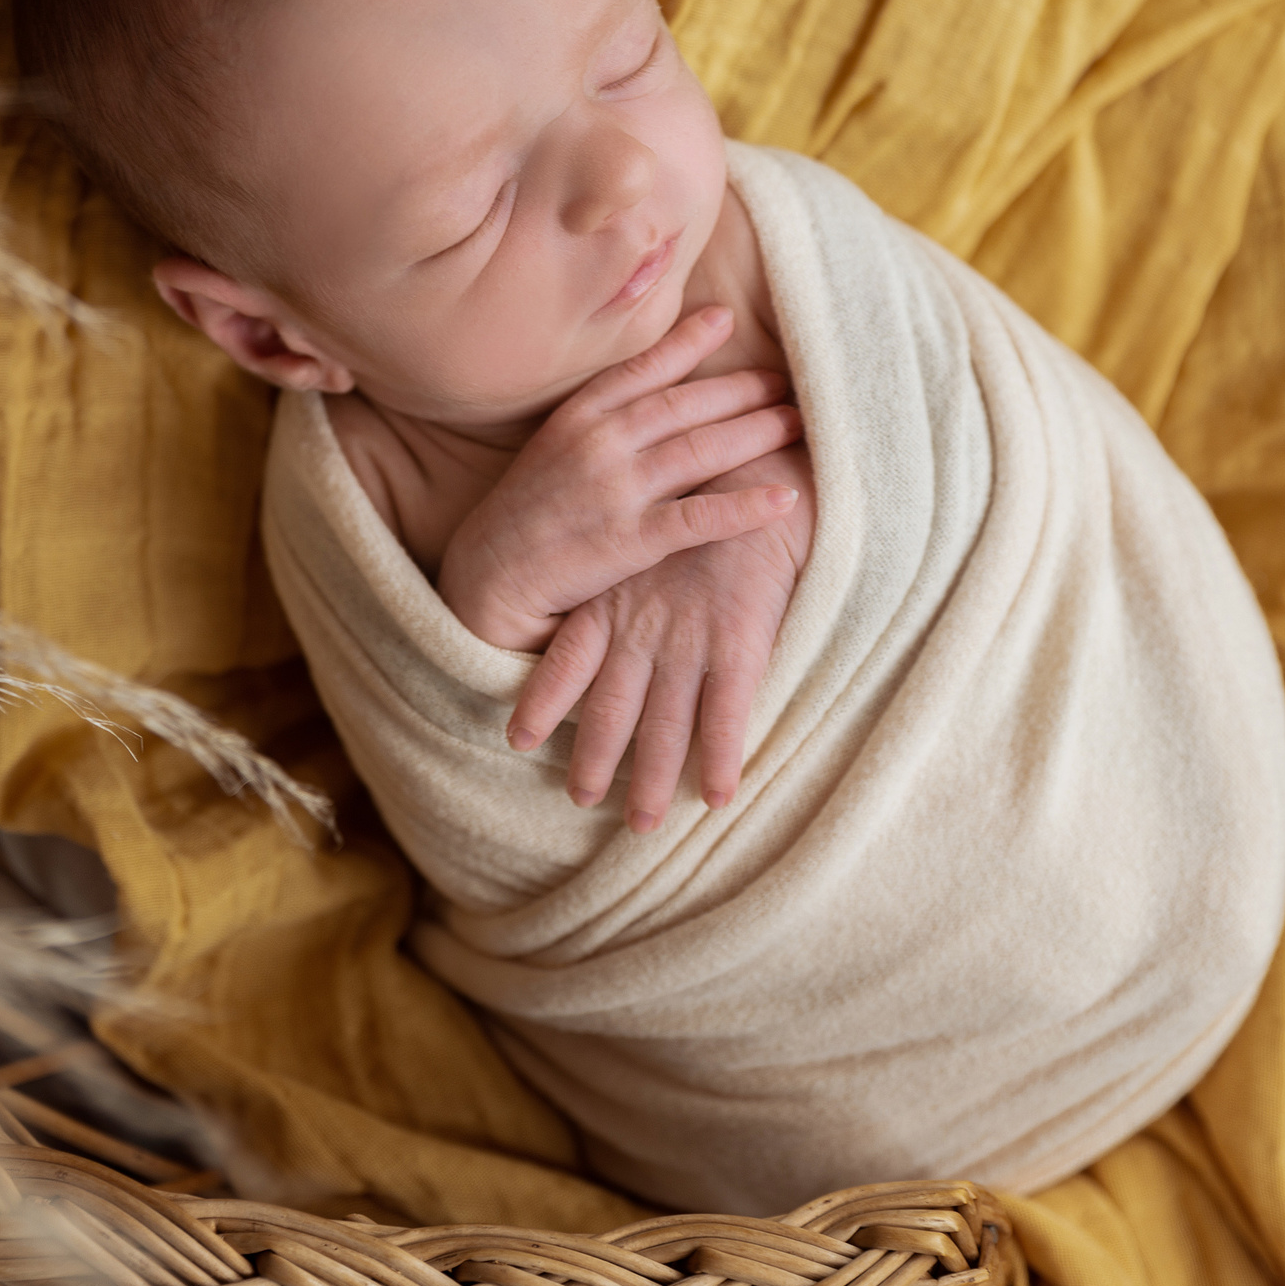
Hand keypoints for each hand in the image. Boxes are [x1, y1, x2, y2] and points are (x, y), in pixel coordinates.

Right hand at [436, 306, 802, 651]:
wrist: (487, 579)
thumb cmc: (528, 516)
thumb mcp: (552, 449)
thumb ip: (599, 420)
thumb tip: (651, 393)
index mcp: (577, 416)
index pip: (642, 369)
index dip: (688, 343)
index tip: (728, 320)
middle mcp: (599, 443)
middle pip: (686, 406)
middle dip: (743, 389)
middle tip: (790, 380)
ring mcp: (614, 490)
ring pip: (702, 450)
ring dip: (758, 433)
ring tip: (799, 422)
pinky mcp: (628, 541)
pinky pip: (700, 518)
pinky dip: (746, 507)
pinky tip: (785, 498)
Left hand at [508, 446, 810, 831]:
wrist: (765, 459)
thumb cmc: (711, 486)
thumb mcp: (650, 518)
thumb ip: (628, 555)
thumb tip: (612, 589)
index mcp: (616, 594)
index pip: (568, 656)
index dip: (546, 699)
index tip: (519, 737)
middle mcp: (642, 622)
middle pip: (611, 708)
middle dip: (595, 759)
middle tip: (581, 800)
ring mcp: (688, 635)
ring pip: (664, 725)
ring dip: (653, 778)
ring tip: (643, 826)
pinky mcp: (738, 637)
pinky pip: (727, 712)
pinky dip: (722, 759)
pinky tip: (720, 799)